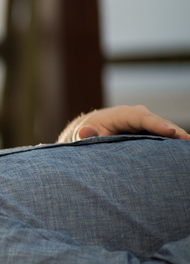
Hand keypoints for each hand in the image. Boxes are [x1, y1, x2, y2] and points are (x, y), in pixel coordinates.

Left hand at [58, 105, 189, 142]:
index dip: (156, 125)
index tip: (171, 132)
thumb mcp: (83, 136)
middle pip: (157, 121)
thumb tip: (84, 132)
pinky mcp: (148, 129)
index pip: (141, 118)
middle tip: (187, 140)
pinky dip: (173, 139)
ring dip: (176, 135)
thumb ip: (86, 136)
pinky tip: (183, 149)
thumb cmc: (87, 134)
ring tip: (188, 144)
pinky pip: (163, 132)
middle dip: (173, 130)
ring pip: (163, 126)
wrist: (89, 131)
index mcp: (120, 114)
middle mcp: (135, 114)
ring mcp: (144, 121)